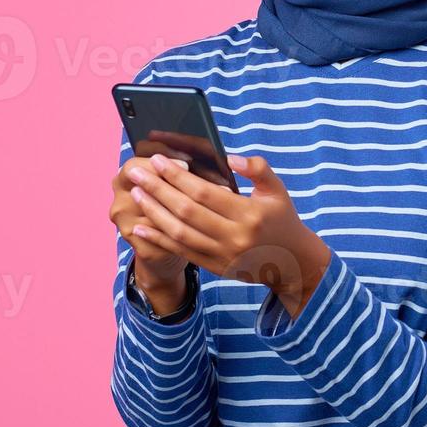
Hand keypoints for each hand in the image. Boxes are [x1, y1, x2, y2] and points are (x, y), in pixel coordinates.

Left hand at [124, 152, 330, 316]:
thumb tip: (230, 158)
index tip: (158, 160)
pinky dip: (158, 239)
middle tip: (137, 173)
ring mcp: (223, 255)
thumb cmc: (281, 219)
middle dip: (158, 190)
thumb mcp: (278, 189)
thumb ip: (258, 168)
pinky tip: (140, 226)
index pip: (205, 193)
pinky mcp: (215, 268)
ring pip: (179, 233)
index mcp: (250, 214)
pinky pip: (181, 252)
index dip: (178, 177)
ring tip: (135, 194)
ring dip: (153, 212)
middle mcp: (234, 237)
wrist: (291, 262)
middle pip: (186, 211)